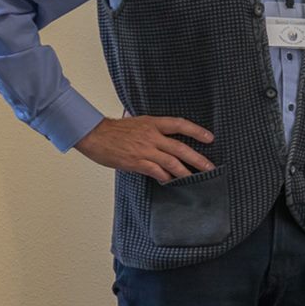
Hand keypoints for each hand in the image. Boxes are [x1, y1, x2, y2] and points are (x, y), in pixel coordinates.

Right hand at [74, 116, 213, 182]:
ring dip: (186, 172)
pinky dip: (166, 177)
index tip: (210, 138)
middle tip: (210, 167)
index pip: (179, 124)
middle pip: (180, 147)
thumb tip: (166, 137)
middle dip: (198, 158)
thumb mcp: (137, 122)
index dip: (196, 131)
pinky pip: (156, 171)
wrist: (93, 135)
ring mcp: (144, 150)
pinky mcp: (136, 162)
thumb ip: (153, 129)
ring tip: (197, 179)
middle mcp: (151, 135)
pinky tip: (172, 182)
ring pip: (171, 162)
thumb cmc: (113, 130)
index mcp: (152, 123)